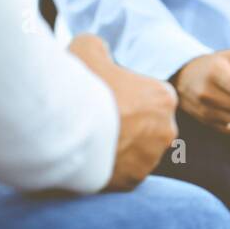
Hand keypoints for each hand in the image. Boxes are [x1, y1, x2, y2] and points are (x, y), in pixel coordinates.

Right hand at [68, 34, 177, 190]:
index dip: (125, 95)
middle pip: (146, 125)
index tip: (103, 97)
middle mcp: (167, 130)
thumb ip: (98, 47)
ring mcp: (151, 158)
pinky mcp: (133, 181)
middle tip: (95, 119)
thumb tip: (97, 50)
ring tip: (89, 140)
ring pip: (137, 151)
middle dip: (126, 123)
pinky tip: (89, 157)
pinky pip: (123, 172)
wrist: (62, 130)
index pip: (149, 97)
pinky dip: (109, 167)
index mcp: (164, 97)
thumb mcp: (87, 48)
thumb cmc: (79, 86)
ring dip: (119, 146)